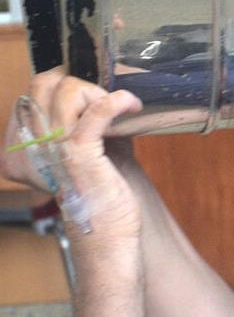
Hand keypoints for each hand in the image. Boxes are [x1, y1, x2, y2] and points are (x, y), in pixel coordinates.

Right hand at [2, 68, 144, 238]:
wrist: (109, 231)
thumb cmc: (98, 191)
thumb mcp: (77, 151)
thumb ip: (73, 122)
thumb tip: (94, 89)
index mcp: (17, 147)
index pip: (31, 95)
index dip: (63, 89)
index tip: (89, 99)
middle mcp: (25, 147)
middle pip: (43, 86)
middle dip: (78, 85)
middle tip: (103, 102)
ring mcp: (49, 148)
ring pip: (67, 91)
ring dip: (98, 93)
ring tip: (119, 110)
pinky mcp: (78, 153)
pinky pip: (97, 111)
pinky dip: (118, 101)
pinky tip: (132, 105)